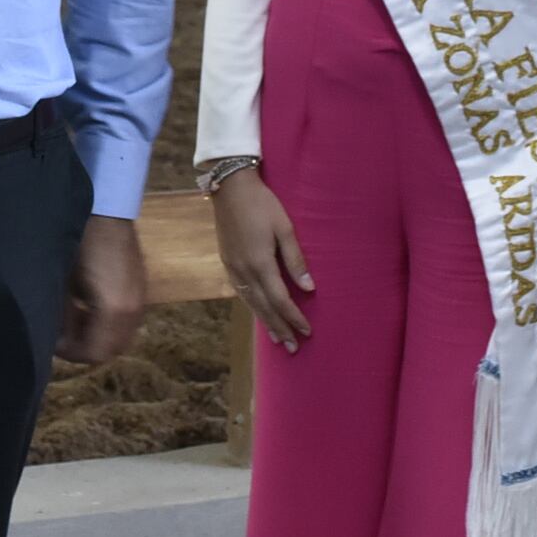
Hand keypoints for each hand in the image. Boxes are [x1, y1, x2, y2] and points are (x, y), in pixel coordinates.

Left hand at [61, 215, 146, 365]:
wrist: (105, 207)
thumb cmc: (77, 241)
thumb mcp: (63, 281)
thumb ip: (62, 315)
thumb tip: (55, 336)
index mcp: (114, 309)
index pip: (95, 352)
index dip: (71, 353)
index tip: (51, 342)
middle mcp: (133, 309)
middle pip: (112, 349)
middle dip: (85, 348)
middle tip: (62, 336)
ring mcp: (141, 298)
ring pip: (121, 336)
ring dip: (98, 336)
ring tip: (74, 321)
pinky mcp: (141, 287)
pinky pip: (127, 319)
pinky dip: (109, 323)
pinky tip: (88, 307)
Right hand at [209, 168, 314, 352]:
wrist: (230, 188)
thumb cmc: (263, 204)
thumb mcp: (285, 228)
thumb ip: (295, 259)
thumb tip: (309, 288)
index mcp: (261, 263)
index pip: (280, 299)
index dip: (294, 317)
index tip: (307, 331)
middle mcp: (245, 271)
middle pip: (265, 307)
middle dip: (281, 328)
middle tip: (294, 347)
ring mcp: (233, 268)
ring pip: (251, 303)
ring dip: (266, 322)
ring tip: (278, 339)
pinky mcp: (228, 263)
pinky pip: (242, 293)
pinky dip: (253, 307)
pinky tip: (259, 313)